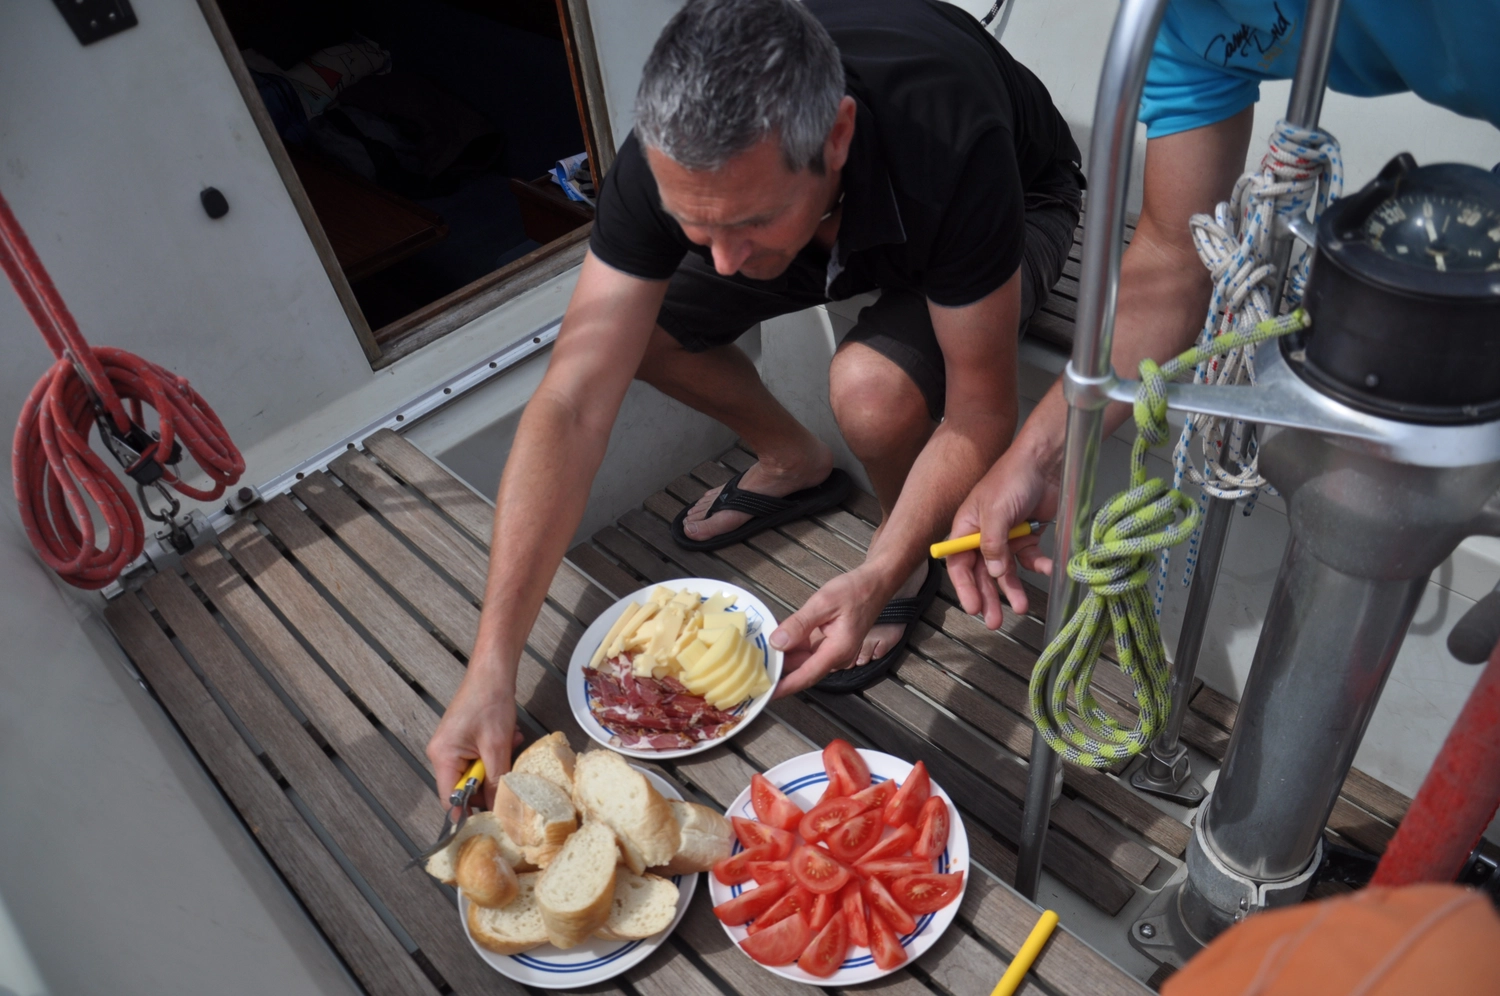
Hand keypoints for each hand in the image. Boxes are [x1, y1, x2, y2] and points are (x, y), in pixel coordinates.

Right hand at [425, 665, 523, 810]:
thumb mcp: (497, 746)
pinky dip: (497, 751)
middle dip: (491, 780)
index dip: (470, 810)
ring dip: (497, 763)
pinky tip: (509, 737)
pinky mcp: (464, 739)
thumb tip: (499, 808)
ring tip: (509, 744)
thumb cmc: (490, 702)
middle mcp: (442, 753)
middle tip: (508, 768)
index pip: (450, 799)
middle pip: (465, 786)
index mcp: (442, 757)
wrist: (493, 671)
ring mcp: (453, 745)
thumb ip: (497, 780)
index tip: (492, 817)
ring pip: (478, 771)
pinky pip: (481, 757)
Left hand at [769, 567, 891, 695]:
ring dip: (783, 657)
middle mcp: (836, 656)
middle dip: (779, 670)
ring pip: (803, 660)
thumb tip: (777, 641)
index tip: (767, 693)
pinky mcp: (830, 644)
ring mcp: (833, 651)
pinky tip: (775, 639)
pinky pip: (807, 650)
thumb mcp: (823, 602)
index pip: (806, 675)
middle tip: (753, 668)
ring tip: (759, 653)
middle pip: (802, 670)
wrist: (874, 584)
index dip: (785, 686)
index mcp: (837, 650)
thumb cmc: (855, 591)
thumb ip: (799, 624)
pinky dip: (791, 646)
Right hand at [945, 444, 1057, 629]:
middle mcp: (984, 535)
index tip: (973, 607)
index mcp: (966, 527)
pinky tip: (1047, 570)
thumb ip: (992, 544)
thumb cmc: (1012, 478)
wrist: (1045, 462)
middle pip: (982, 573)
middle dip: (988, 597)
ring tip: (1021, 607)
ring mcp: (1007, 536)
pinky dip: (1038, 566)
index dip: (965, 587)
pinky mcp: (1028, 535)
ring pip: (1006, 571)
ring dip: (1013, 589)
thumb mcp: (994, 512)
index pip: (959, 564)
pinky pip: (1030, 558)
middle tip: (993, 621)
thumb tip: (992, 573)